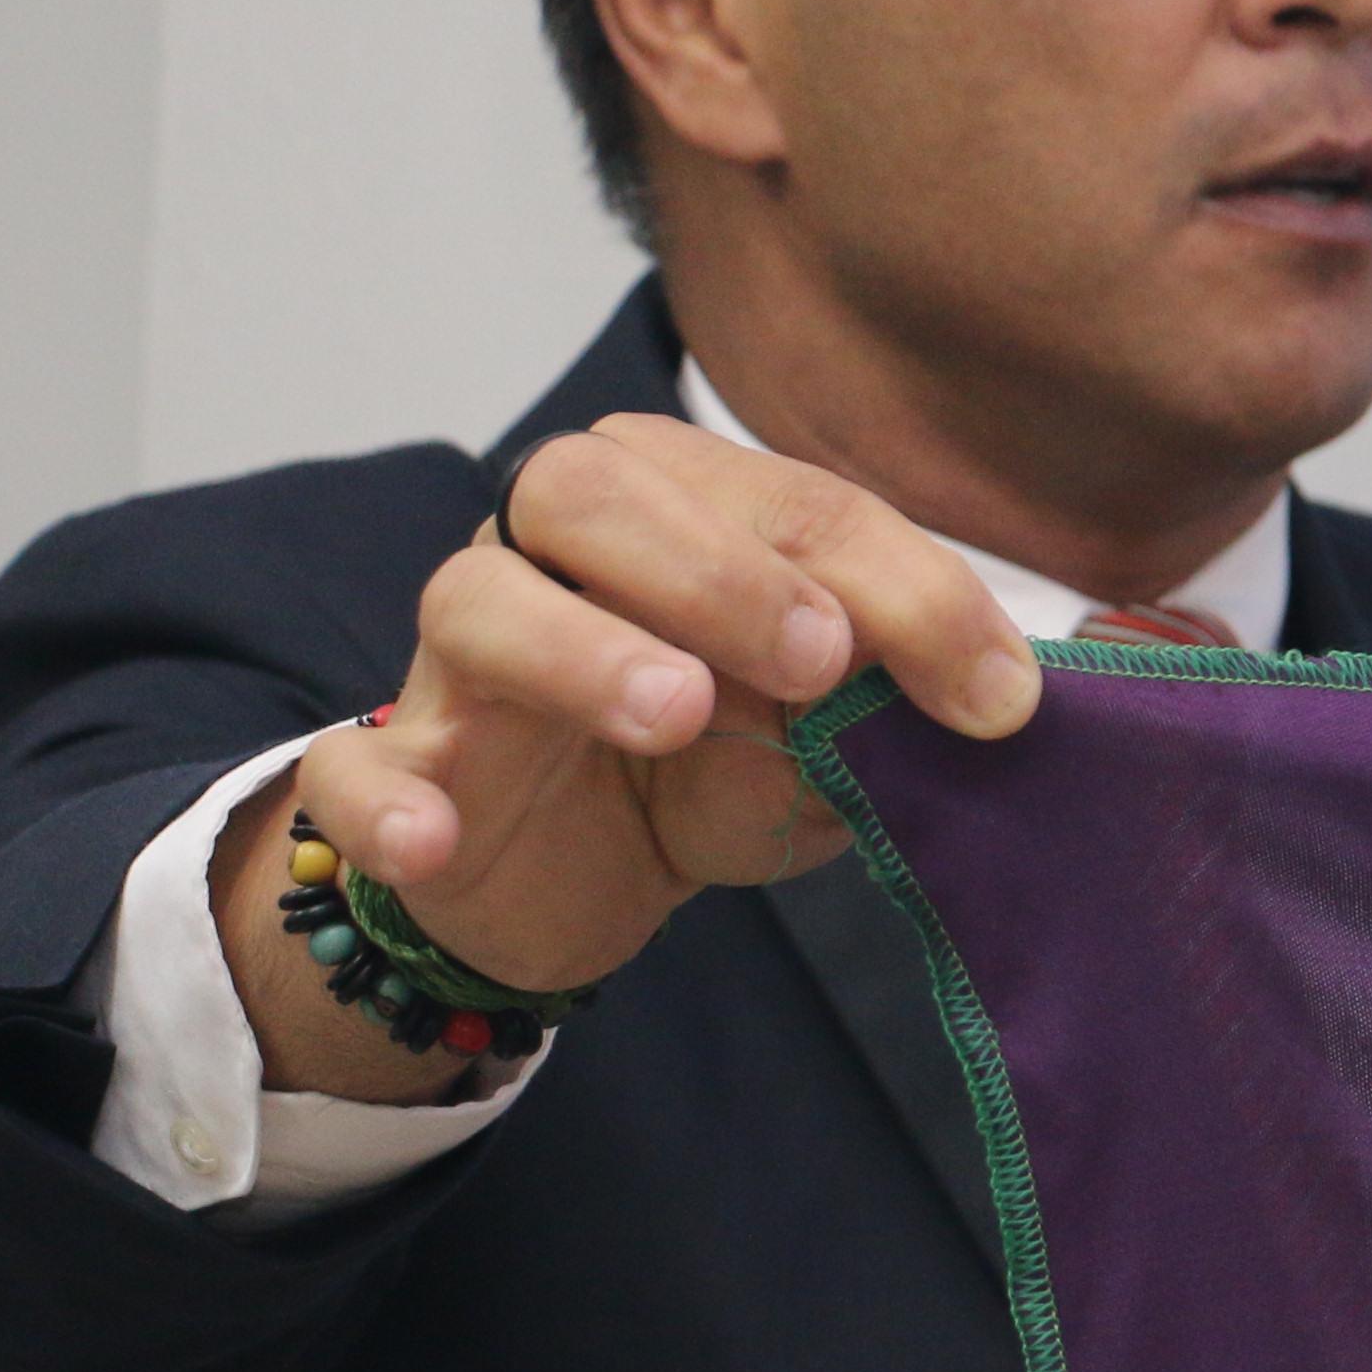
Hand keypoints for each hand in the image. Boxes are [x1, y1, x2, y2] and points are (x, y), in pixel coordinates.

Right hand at [224, 414, 1039, 1100]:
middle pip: (589, 489)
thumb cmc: (714, 766)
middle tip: (816, 657)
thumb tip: (1019, 687)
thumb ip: (904, 689)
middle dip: (717, 565)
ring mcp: (458, 668)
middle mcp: (552, 558)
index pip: (787, 502)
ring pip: (474, 600)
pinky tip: (443, 833)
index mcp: (675, 514)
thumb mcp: (832, 727)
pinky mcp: (392, 777)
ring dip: (579, 647)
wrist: (576, 882)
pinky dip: (388, 797)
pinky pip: (352, 770)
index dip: (901, 587)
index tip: (991, 694)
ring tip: (676, 713)